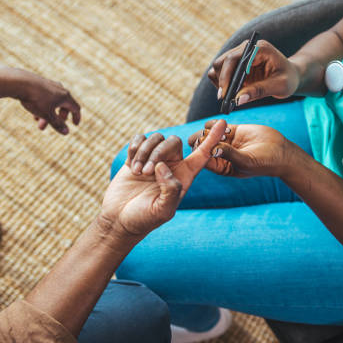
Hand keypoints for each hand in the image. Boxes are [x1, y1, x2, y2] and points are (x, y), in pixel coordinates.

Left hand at [18, 71, 80, 134]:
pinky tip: (33, 111)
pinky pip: (45, 96)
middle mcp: (60, 89)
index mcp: (65, 96)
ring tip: (37, 121)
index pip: (76, 108)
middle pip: (63, 106)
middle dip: (57, 118)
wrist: (20, 82)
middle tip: (51, 126)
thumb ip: (57, 124)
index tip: (74, 124)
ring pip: (53, 102)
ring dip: (47, 113)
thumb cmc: (35, 99)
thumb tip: (66, 132)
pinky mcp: (40, 83)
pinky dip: (42, 105)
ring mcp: (50, 84)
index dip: (76, 117)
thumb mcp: (47, 115)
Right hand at [100, 120, 226, 237]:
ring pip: (155, 139)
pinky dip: (135, 148)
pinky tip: (131, 164)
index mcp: (183, 177)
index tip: (223, 123)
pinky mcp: (136, 158)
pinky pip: (139, 140)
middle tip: (146, 172)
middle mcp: (171, 166)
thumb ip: (170, 190)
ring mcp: (153, 161)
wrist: (120, 220)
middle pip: (173, 142)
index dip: (213, 139)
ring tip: (137, 172)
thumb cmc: (143, 220)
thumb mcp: (162, 211)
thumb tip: (163, 167)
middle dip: (159, 152)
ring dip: (144, 153)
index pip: (203, 154)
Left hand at [188, 119, 289, 176]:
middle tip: (209, 134)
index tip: (206, 144)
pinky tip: (224, 124)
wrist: (280, 152)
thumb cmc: (264, 163)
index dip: (200, 151)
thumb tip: (213, 149)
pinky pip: (217, 125)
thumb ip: (229, 154)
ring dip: (209, 130)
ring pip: (207, 134)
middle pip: (201, 145)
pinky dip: (216, 123)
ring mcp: (226, 142)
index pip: (203, 159)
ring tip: (222, 131)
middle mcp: (220, 154)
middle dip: (202, 139)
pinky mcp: (232, 131)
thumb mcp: (246, 161)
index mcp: (220, 166)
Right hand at [209, 40, 300, 104]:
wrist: (290, 75)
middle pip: (221, 62)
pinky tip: (231, 92)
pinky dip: (221, 84)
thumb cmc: (288, 78)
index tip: (224, 94)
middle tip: (225, 99)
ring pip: (217, 67)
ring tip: (230, 96)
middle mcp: (246, 48)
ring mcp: (239, 55)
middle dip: (221, 81)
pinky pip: (220, 73)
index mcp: (259, 49)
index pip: (234, 58)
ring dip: (220, 82)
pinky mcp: (235, 64)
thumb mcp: (279, 86)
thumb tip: (238, 100)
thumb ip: (259, 91)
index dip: (226, 76)